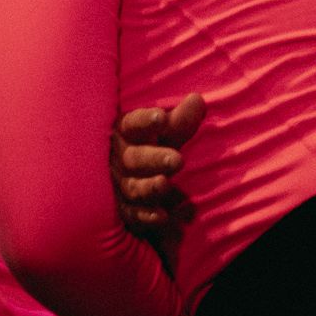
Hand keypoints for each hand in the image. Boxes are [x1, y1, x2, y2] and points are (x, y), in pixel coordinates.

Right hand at [111, 93, 205, 236]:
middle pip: (133, 158)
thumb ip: (180, 121)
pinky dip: (146, 216)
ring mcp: (118, 185)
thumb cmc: (148, 147)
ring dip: (149, 187)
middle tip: (178, 159)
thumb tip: (198, 99)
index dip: (145, 121)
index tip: (161, 117)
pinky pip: (132, 215)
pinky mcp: (122, 210)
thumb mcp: (164, 134)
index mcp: (124, 132)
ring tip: (167, 184)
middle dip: (154, 159)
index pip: (132, 124)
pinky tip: (162, 216)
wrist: (123, 181)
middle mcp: (118, 158)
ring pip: (132, 187)